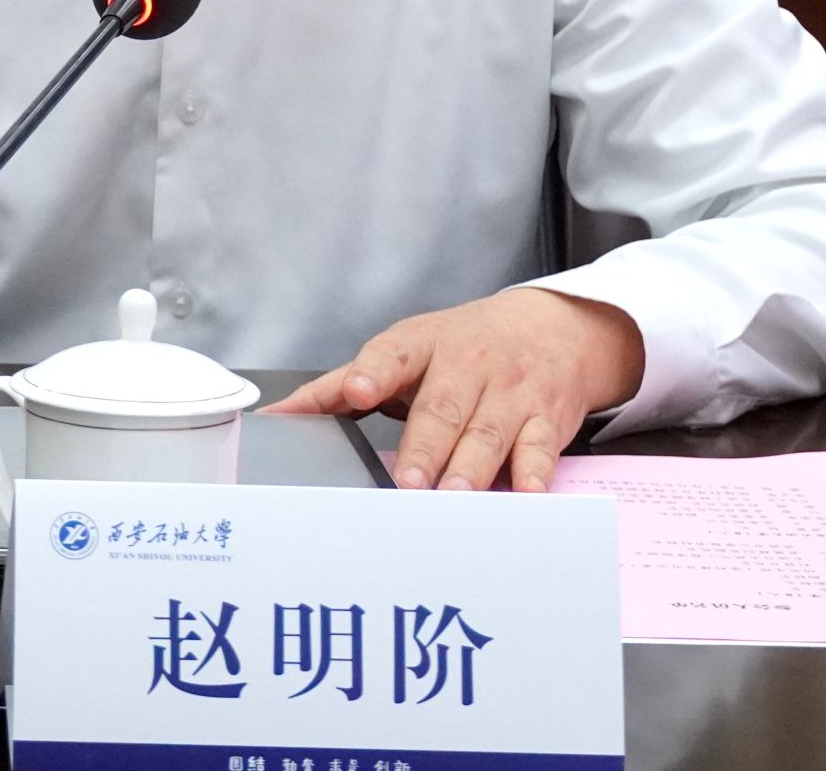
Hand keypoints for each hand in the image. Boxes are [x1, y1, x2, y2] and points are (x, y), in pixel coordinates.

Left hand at [265, 287, 643, 491]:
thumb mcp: (402, 352)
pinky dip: (535, 473)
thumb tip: (275, 417)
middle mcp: (466, 365)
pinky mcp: (545, 418)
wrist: (550, 329)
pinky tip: (527, 494)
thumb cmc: (460, 348)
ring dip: (471, 466)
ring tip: (453, 496)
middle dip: (425, 446)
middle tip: (408, 481)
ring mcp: (508, 392)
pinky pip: (540, 448)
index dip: (375, 372)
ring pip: (487, 432)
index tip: (358, 390)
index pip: (393, 354)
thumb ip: (337, 387)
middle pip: (442, 406)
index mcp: (421, 346)